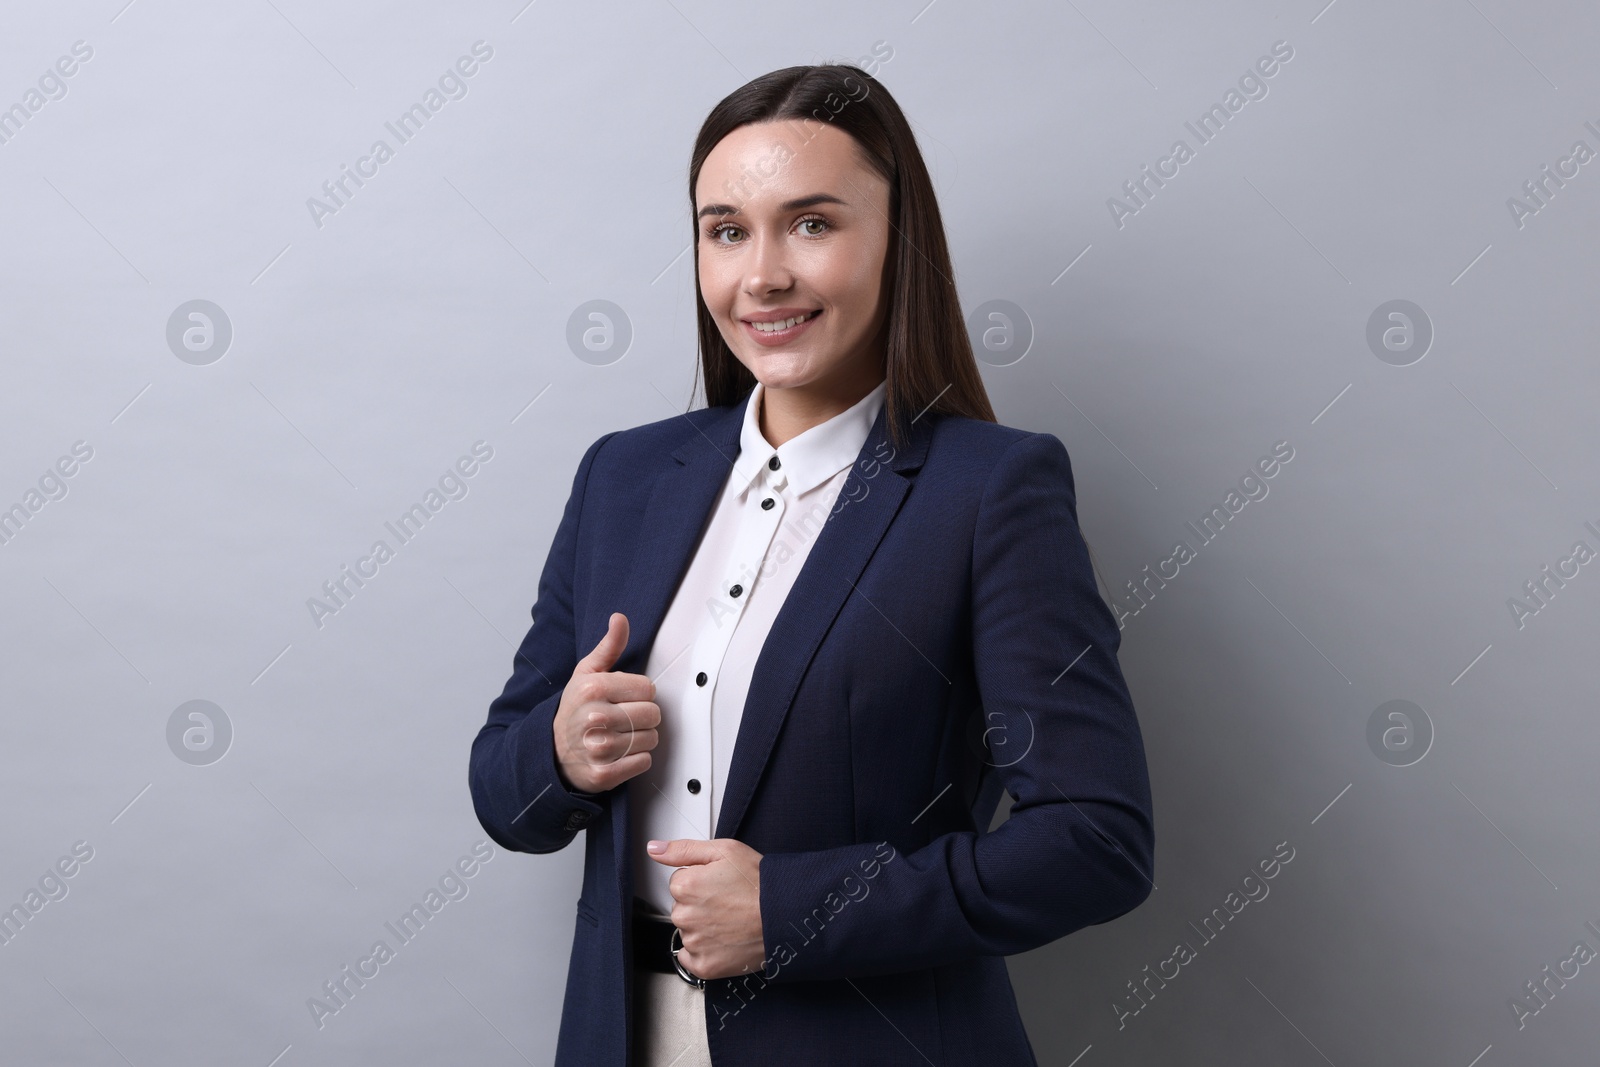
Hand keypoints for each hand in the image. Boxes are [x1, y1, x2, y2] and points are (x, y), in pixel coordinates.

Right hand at [551, 613, 659, 793]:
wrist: (551, 752)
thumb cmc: (575, 709)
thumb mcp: (586, 674)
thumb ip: (609, 646)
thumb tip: (620, 618)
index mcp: (593, 688)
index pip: (648, 688)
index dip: (640, 693)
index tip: (625, 698)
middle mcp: (595, 717)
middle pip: (653, 714)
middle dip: (644, 716)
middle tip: (624, 719)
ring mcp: (598, 748)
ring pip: (651, 739)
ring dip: (641, 738)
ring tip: (620, 736)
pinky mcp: (603, 774)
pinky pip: (643, 762)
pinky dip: (636, 759)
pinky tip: (619, 754)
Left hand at [648, 838, 764, 979]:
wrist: (786, 916)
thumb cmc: (760, 884)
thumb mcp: (724, 851)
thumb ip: (683, 849)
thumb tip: (654, 849)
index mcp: (686, 886)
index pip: (679, 883)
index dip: (700, 881)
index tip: (720, 885)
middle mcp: (685, 916)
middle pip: (681, 907)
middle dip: (700, 904)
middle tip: (728, 902)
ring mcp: (694, 943)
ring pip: (687, 931)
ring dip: (702, 927)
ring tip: (730, 921)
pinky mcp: (705, 965)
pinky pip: (690, 958)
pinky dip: (703, 952)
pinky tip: (723, 940)